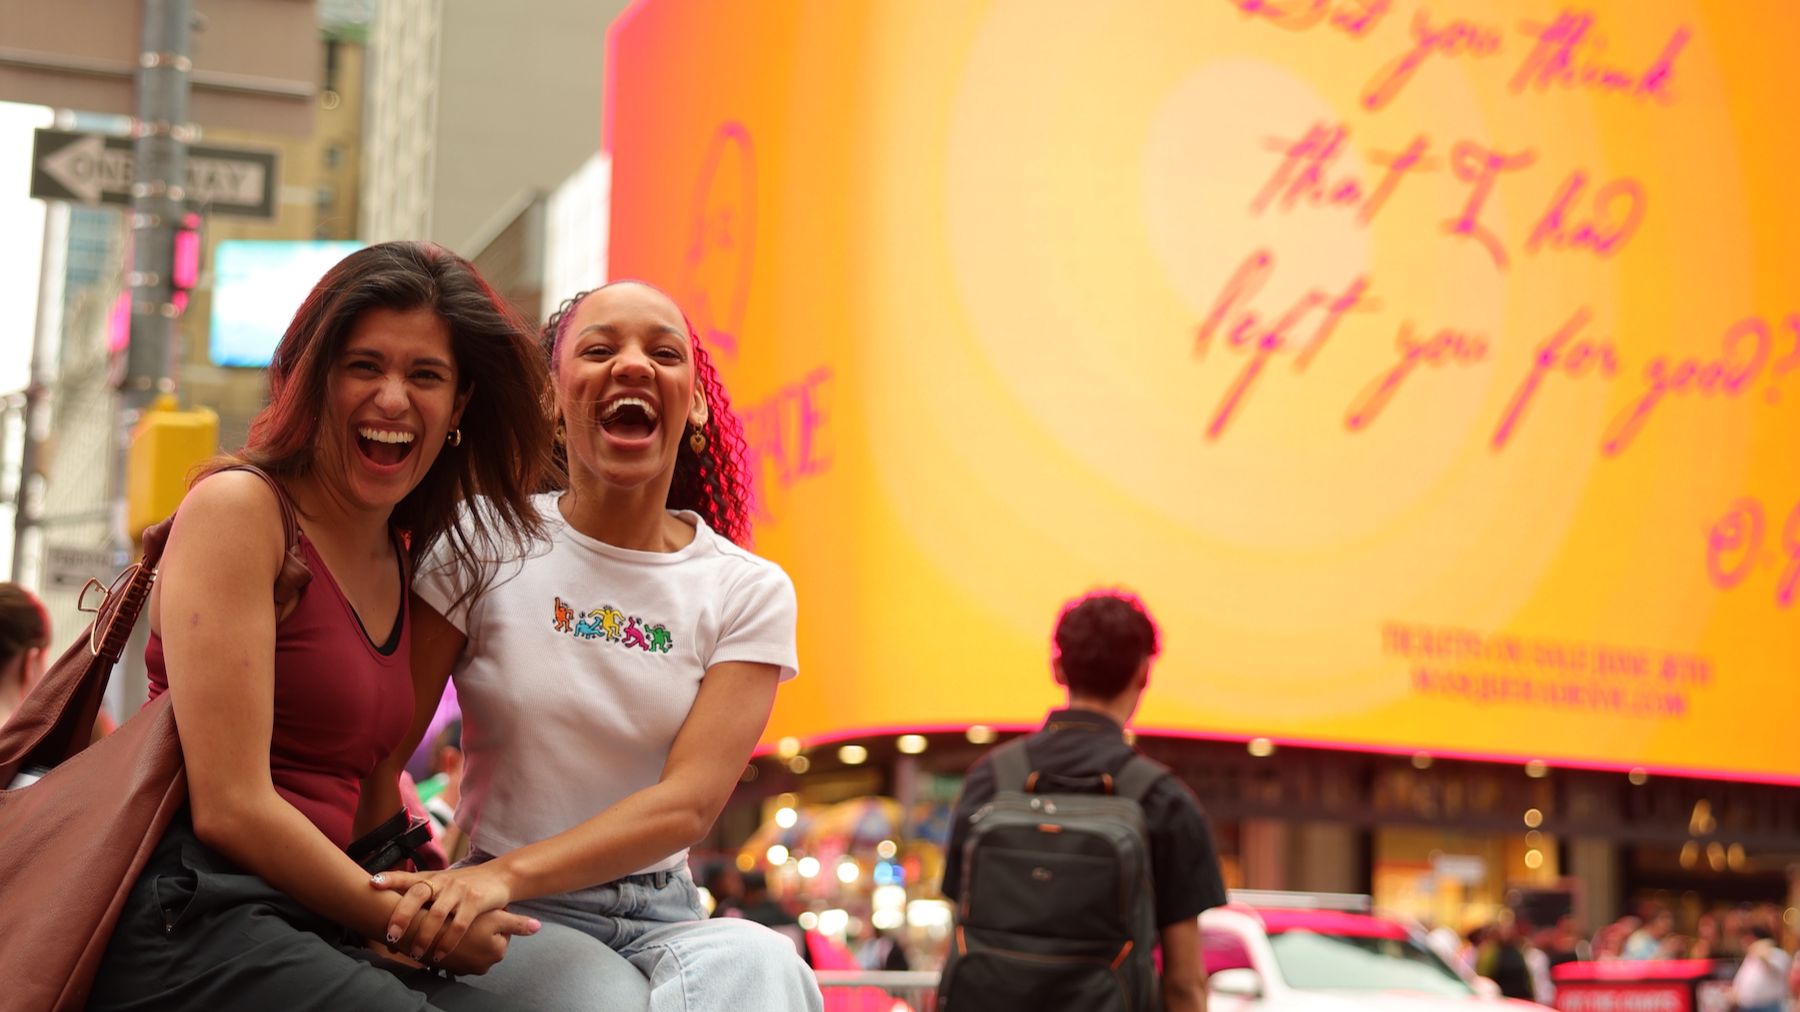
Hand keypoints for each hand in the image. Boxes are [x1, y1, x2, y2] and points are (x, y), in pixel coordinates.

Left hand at [371, 864, 515, 962]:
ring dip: (424, 936)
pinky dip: (448, 942)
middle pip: (418, 893)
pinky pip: (459, 925)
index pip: (407, 877)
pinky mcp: (476, 902)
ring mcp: (459, 891)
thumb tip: (390, 931)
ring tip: (415, 954)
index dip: (390, 879)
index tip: (373, 884)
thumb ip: (419, 901)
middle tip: (391, 935)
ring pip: (437, 914)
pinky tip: (439, 955)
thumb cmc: (462, 886)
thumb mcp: (441, 885)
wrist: (498, 876)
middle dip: (403, 915)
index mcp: (431, 878)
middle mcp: (443, 881)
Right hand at [434, 908, 540, 975]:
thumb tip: (538, 927)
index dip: (494, 916)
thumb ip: (518, 923)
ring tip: (458, 921)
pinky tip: (449, 930)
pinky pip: (457, 953)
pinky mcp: (450, 968)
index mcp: (497, 954)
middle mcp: (483, 967)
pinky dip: (456, 944)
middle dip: (482, 928)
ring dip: (468, 936)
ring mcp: (465, 969)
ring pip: (472, 946)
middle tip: (471, 914)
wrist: (423, 930)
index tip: (483, 909)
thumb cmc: (462, 920)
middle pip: (488, 940)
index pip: (503, 931)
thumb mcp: (495, 917)